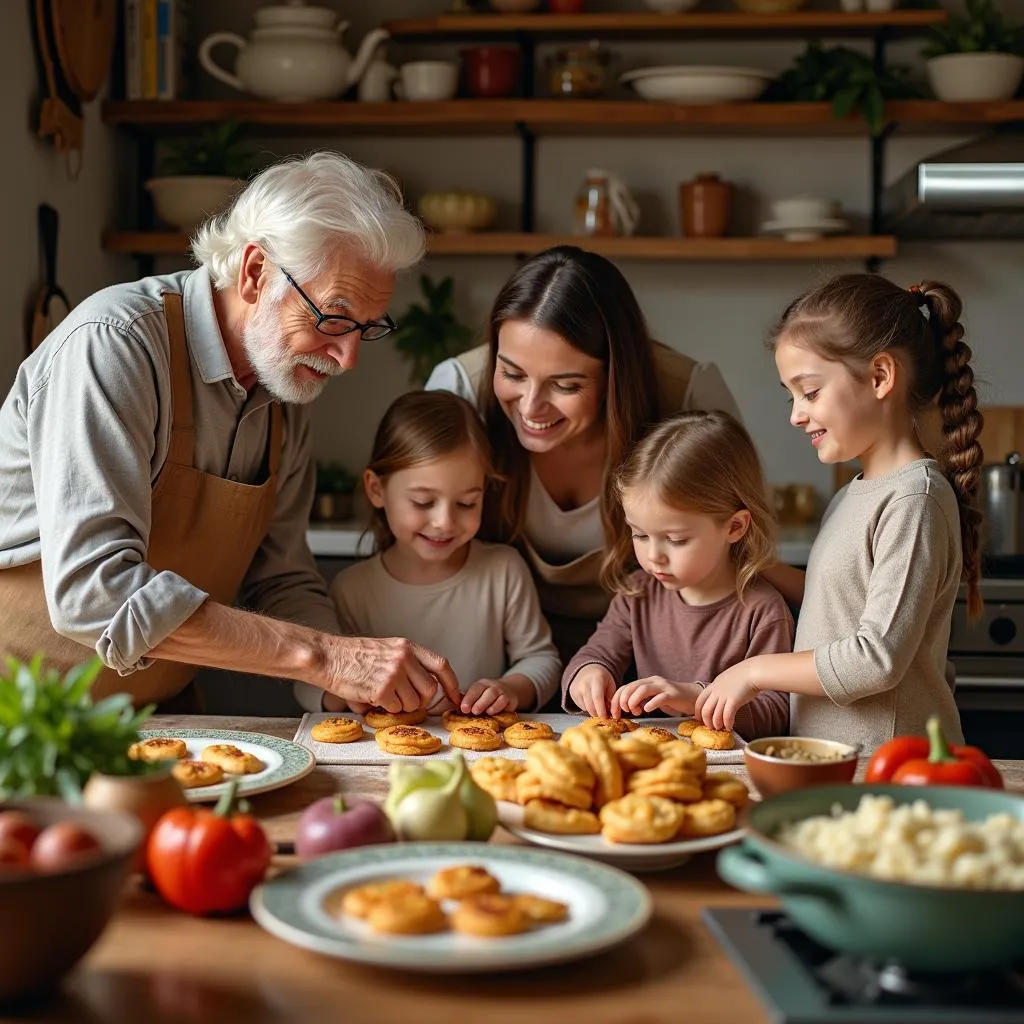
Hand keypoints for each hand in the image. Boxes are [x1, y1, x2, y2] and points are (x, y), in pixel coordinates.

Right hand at [320, 636, 460, 712]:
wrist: (329, 656)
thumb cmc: (354, 655)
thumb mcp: (387, 648)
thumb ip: (408, 662)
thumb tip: (428, 686)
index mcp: (408, 646)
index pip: (441, 665)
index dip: (451, 683)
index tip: (454, 696)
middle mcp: (404, 658)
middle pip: (430, 689)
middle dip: (421, 701)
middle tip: (406, 701)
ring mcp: (394, 674)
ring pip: (413, 703)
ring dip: (402, 706)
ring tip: (385, 696)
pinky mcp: (382, 690)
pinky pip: (396, 708)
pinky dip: (387, 708)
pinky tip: (374, 697)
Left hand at [461, 679, 517, 715]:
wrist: (510, 691)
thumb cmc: (488, 697)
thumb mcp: (479, 696)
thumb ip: (469, 701)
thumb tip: (455, 709)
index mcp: (481, 685)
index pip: (475, 689)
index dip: (468, 699)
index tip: (463, 708)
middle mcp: (492, 686)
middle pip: (486, 692)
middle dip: (478, 702)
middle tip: (472, 711)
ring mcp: (502, 691)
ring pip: (495, 695)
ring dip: (486, 704)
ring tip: (480, 712)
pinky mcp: (511, 699)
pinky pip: (504, 701)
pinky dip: (497, 706)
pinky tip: (491, 712)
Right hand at [567, 665, 615, 717]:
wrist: (588, 670)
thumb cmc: (603, 679)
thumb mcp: (611, 685)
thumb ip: (611, 698)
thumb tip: (611, 713)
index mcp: (596, 679)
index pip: (597, 697)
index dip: (601, 710)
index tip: (606, 717)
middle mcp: (584, 683)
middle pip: (590, 705)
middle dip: (598, 713)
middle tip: (604, 716)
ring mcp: (576, 688)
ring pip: (585, 707)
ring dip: (593, 711)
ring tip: (599, 707)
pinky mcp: (572, 693)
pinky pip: (581, 706)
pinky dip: (587, 708)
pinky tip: (592, 703)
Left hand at [610, 676, 701, 717]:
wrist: (693, 697)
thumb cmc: (672, 700)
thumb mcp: (653, 698)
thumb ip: (641, 701)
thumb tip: (627, 708)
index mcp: (647, 682)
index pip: (626, 687)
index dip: (617, 699)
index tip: (614, 712)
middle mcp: (654, 681)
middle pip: (632, 686)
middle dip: (623, 699)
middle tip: (622, 711)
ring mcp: (664, 687)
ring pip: (644, 689)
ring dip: (634, 700)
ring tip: (633, 710)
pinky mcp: (673, 694)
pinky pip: (660, 697)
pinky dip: (652, 703)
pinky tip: (647, 710)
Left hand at [694, 663, 758, 731]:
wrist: (753, 671)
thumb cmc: (743, 675)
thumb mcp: (725, 679)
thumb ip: (720, 688)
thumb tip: (719, 697)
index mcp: (713, 686)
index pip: (699, 701)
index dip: (698, 712)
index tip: (700, 719)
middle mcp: (716, 691)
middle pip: (705, 710)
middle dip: (706, 721)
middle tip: (711, 727)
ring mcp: (724, 696)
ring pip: (715, 715)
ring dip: (717, 724)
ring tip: (720, 728)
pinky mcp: (734, 700)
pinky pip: (727, 716)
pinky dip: (727, 723)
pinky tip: (730, 727)